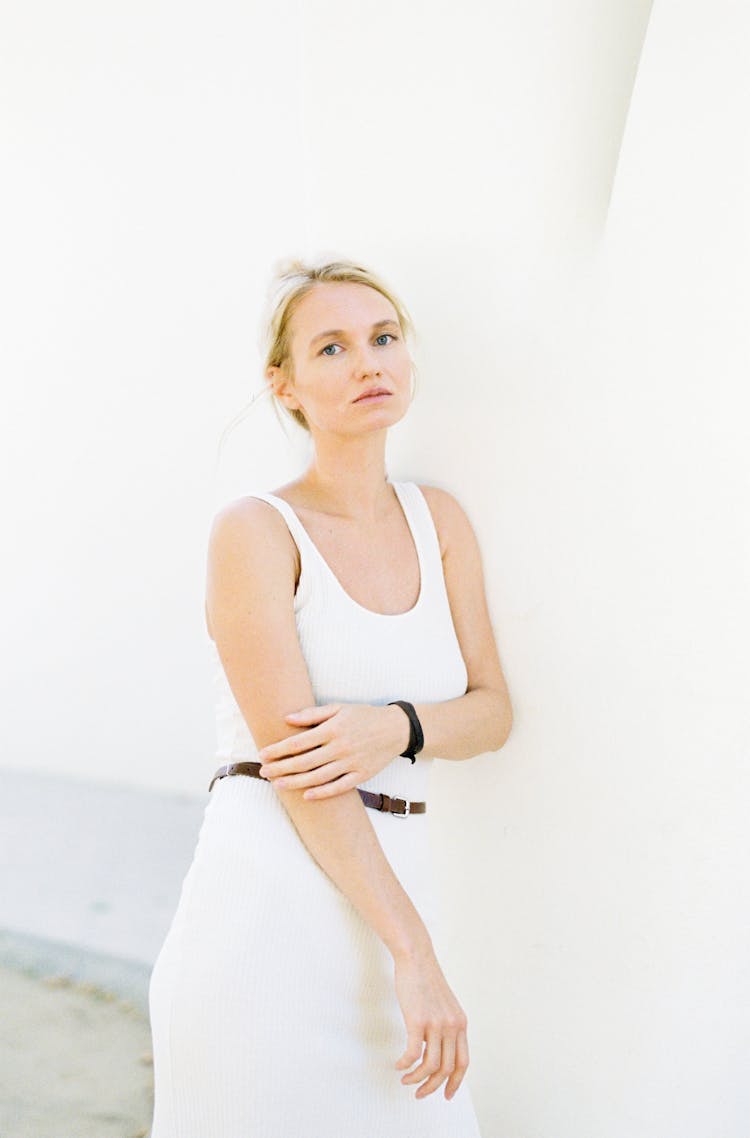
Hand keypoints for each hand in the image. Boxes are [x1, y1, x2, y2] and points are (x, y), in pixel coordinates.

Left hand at [257, 702, 410, 799]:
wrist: (396, 728)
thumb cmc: (364, 716)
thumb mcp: (339, 708)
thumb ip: (313, 713)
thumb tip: (287, 718)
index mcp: (333, 728)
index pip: (298, 742)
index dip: (278, 749)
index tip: (263, 754)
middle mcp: (341, 747)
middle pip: (304, 762)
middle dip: (280, 768)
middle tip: (263, 772)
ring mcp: (352, 763)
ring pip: (318, 777)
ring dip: (295, 782)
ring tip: (277, 785)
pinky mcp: (362, 775)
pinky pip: (339, 787)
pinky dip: (322, 793)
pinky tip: (306, 796)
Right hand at [393, 948, 469, 1100]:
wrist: (416, 957)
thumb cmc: (425, 979)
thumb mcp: (443, 1005)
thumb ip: (445, 1025)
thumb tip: (435, 1047)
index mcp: (460, 1023)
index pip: (464, 1063)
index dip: (455, 1083)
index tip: (446, 1095)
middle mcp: (452, 1026)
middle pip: (447, 1069)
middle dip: (433, 1087)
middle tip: (419, 1093)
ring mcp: (436, 1023)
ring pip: (431, 1066)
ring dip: (417, 1079)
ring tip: (406, 1080)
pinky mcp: (418, 1020)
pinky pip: (413, 1054)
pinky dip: (406, 1065)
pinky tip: (398, 1065)